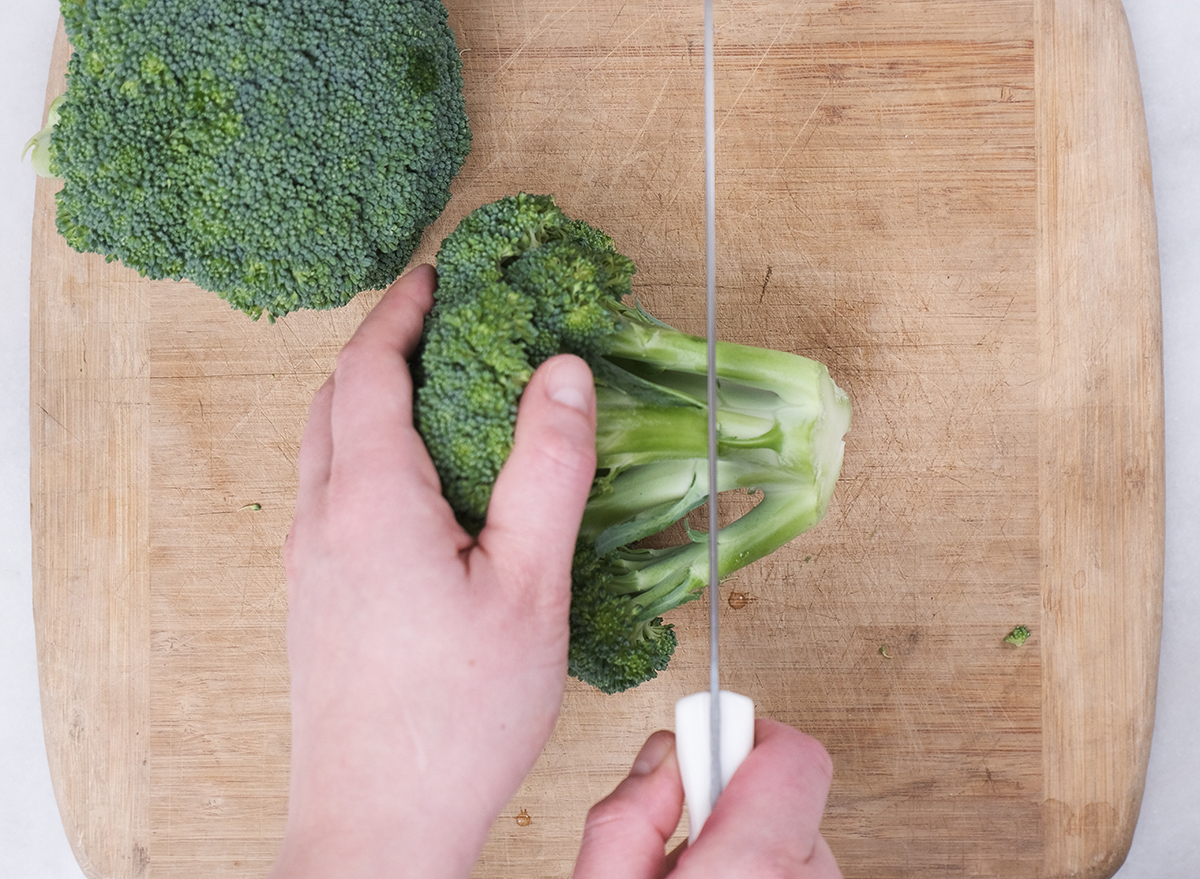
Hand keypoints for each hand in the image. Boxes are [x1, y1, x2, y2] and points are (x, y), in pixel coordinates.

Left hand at [271, 265, 598, 878]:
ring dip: (370, 400)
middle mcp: (323, 522)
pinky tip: (422, 488)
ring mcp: (310, 565)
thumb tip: (560, 372)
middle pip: (335, 399)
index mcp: (370, 501)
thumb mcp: (528, 583)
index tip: (437, 274)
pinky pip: (331, 496)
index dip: (403, 310)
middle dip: (382, 345)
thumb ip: (546, 468)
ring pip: (326, 449)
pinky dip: (366, 454)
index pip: (370, 369)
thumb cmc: (457, 715)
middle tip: (440, 320)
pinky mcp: (316, 602)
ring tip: (436, 392)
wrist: (379, 822)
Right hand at [573, 720, 841, 877]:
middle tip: (687, 845)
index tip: (704, 741)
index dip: (741, 735)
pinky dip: (767, 878)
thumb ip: (628, 816)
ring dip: (753, 850)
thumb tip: (663, 758)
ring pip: (798, 845)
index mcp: (754, 867)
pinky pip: (801, 876)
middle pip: (790, 798)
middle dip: (735, 804)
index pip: (791, 752)